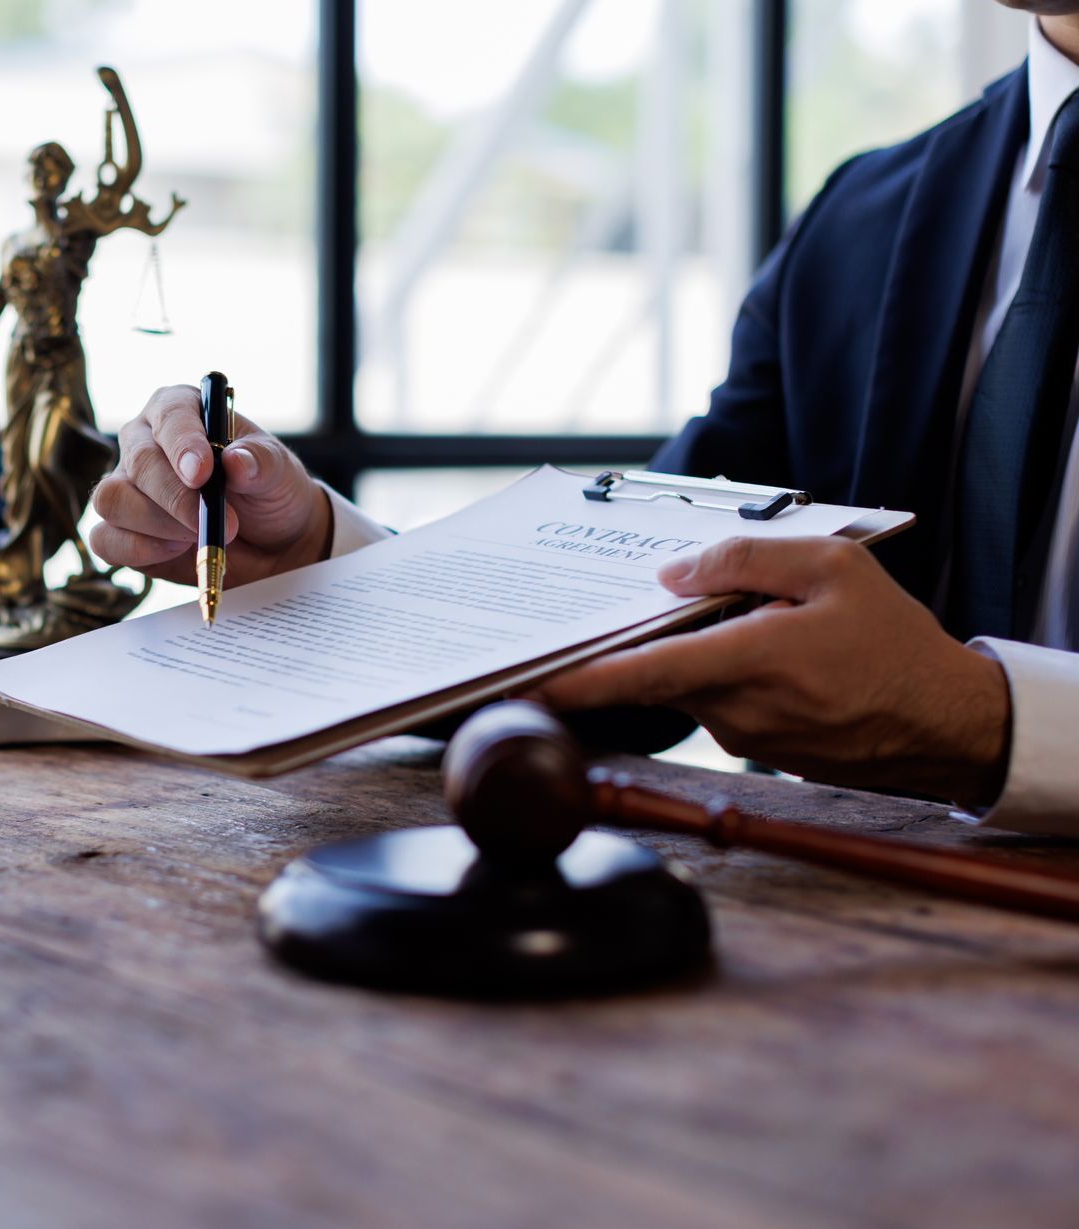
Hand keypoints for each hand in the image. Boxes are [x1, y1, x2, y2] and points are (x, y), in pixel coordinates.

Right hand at [89, 384, 331, 585]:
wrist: (273, 544)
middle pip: (138, 462)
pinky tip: (175, 550)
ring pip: (113, 500)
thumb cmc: (271, 493)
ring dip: (158, 525)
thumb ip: (261, 462)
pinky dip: (138, 551)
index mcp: (180, 411)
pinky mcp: (120, 531)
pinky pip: (105, 539)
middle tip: (222, 523)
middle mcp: (145, 442)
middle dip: (177, 498)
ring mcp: (127, 487)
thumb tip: (236, 462)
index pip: (170, 416)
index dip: (183, 443)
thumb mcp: (280, 472)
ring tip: (200, 536)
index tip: (202, 473)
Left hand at [526, 537, 1011, 803]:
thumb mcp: (834, 567)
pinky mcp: (754, 750)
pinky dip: (716, 675)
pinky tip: (751, 649)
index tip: (524, 686)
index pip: (642, 674)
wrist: (945, 722)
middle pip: (653, 674)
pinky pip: (714, 703)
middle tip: (584, 622)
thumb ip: (745, 560)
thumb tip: (668, 574)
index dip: (577, 681)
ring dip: (686, 654)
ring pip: (685, 686)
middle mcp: (735, 709)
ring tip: (728, 619)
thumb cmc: (893, 640)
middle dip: (623, 648)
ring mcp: (742, 737)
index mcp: (750, 662)